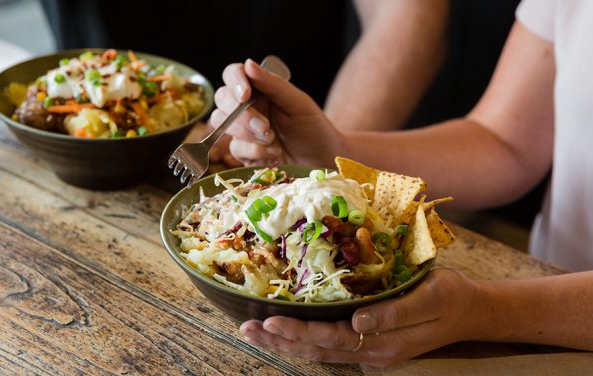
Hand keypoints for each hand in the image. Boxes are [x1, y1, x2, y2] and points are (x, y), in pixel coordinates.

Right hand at [210, 59, 343, 166]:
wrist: (321, 160)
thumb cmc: (313, 128)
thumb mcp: (298, 103)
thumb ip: (273, 84)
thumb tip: (248, 64)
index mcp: (259, 88)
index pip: (233, 74)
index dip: (235, 82)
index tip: (245, 95)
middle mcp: (247, 106)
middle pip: (222, 99)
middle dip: (242, 115)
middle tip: (265, 127)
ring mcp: (242, 129)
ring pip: (223, 123)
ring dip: (247, 134)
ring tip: (272, 139)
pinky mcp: (242, 151)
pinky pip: (235, 148)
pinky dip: (255, 151)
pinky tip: (274, 153)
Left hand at [239, 269, 482, 367]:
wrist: (468, 312)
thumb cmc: (449, 298)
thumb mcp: (430, 298)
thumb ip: (394, 314)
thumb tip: (357, 322)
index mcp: (383, 342)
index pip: (332, 339)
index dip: (300, 332)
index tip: (271, 321)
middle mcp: (371, 353)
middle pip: (317, 350)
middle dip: (280, 341)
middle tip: (247, 329)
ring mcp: (369, 353)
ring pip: (319, 353)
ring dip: (285, 345)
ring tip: (254, 333)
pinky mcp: (368, 346)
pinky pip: (329, 348)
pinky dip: (302, 343)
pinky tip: (284, 335)